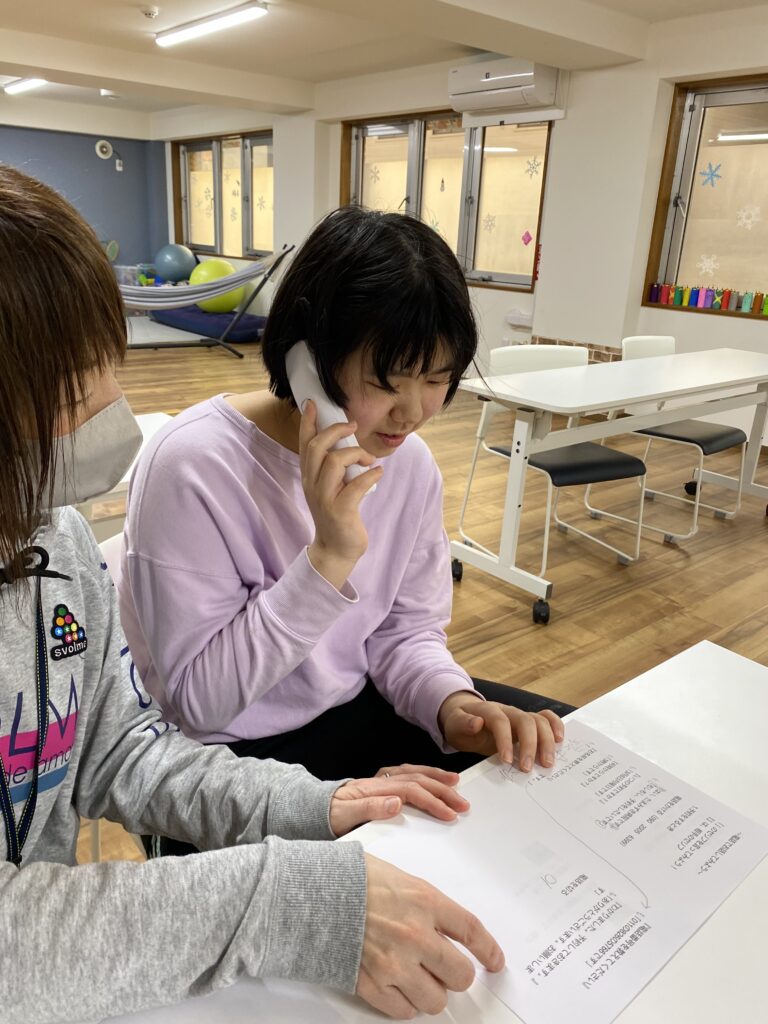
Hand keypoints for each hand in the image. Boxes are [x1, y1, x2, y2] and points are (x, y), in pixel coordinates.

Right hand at [300, 400, 383, 588]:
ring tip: (369, 459)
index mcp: (309, 476)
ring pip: (334, 462)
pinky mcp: (340, 511)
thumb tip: (348, 440)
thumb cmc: (338, 513)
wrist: (336, 549)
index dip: (308, 422)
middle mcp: (312, 484)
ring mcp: (325, 498)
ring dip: (355, 454)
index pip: (304, 444)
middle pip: (317, 448)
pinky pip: (355, 486)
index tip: (313, 403)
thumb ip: (334, 466)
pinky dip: (370, 475)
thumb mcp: (330, 486)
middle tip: (353, 426)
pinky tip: (378, 473)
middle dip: (336, 431)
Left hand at [330, 765, 469, 836]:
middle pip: (418, 780)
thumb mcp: (344, 817)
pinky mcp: (380, 785)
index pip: (412, 791)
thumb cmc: (327, 816)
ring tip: (456, 783)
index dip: (433, 801)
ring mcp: (381, 781)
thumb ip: (369, 808)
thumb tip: (397, 801)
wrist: (312, 808)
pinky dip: (423, 774)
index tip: (450, 814)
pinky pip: (408, 774)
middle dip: (443, 790)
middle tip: (463, 804)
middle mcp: (381, 780)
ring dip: (436, 777)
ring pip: (415, 773)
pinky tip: (432, 779)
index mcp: (375, 788)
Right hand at [358, 854, 504, 1017]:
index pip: (472, 932)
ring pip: (436, 1000)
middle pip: (460, 974)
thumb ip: (427, 904)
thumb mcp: (401, 878)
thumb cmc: (352, 879)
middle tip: (451, 970)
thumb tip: (445, 925)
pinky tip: (400, 989)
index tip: (495, 960)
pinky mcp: (372, 985)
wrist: (312, 893)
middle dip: (459, 974)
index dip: (489, 950)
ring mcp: (395, 964)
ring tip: (421, 978)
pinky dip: (406, 1004)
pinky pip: (404, 1011)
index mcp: (426, 902)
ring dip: (432, 991)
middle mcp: (415, 935)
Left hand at [438, 692, 563, 771]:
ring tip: (547, 764)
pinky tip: (560, 741)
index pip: (500, 721)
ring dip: (546, 741)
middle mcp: (508, 710)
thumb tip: (477, 723)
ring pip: (539, 721)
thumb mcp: (454, 724)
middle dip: (530, 745)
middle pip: (525, 720)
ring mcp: (519, 715)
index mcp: (488, 710)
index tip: (506, 761)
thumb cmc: (460, 723)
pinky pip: (546, 718)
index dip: (505, 739)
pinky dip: (556, 726)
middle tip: (528, 769)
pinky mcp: (527, 722)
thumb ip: (463, 723)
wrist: (465, 717)